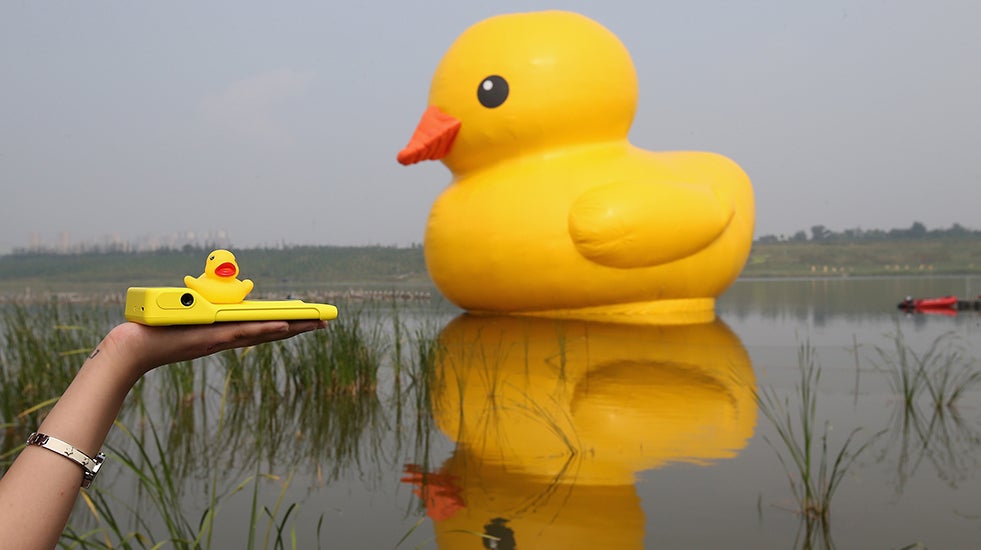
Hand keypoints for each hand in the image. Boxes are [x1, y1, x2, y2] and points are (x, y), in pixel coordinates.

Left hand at [100, 320, 326, 381]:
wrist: (132, 346)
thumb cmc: (153, 330)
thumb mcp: (183, 313)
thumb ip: (198, 307)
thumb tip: (206, 298)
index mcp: (223, 331)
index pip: (260, 327)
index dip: (285, 324)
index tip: (307, 319)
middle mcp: (226, 337)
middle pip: (270, 331)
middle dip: (298, 327)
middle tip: (324, 322)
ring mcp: (221, 338)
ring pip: (263, 332)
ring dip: (290, 328)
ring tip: (314, 324)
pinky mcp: (212, 338)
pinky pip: (244, 333)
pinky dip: (266, 331)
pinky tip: (283, 327)